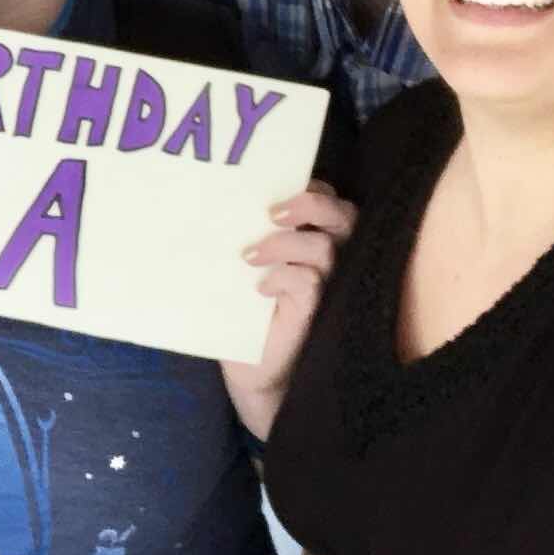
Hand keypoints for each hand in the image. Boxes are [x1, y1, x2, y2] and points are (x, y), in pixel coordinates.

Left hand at [224, 181, 357, 435]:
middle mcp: (330, 258)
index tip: (273, 191)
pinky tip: (260, 288)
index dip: (310, 187)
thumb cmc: (244, 309)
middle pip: (343, 214)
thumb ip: (242, 233)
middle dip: (312, 204)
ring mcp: (328, 285)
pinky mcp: (318, 311)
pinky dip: (283, 276)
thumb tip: (210, 202)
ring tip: (249, 257)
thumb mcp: (239, 266)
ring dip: (285, 244)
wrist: (247, 367)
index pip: (327, 198)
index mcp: (313, 237)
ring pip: (325, 247)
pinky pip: (310, 281)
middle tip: (273, 213)